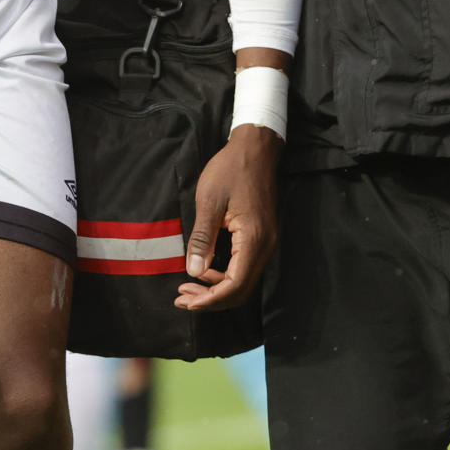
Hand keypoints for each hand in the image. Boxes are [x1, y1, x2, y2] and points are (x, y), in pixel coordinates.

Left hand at [176, 123, 279, 310]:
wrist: (255, 149)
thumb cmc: (230, 170)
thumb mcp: (209, 202)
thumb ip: (203, 239)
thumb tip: (193, 272)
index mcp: (253, 239)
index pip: (234, 286)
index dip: (209, 299)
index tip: (185, 300)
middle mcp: (265, 247)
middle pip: (240, 291)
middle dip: (211, 299)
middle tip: (182, 298)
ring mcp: (266, 243)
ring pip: (243, 281)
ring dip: (216, 289)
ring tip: (189, 286)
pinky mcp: (261, 238)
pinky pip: (244, 268)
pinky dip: (224, 276)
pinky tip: (204, 270)